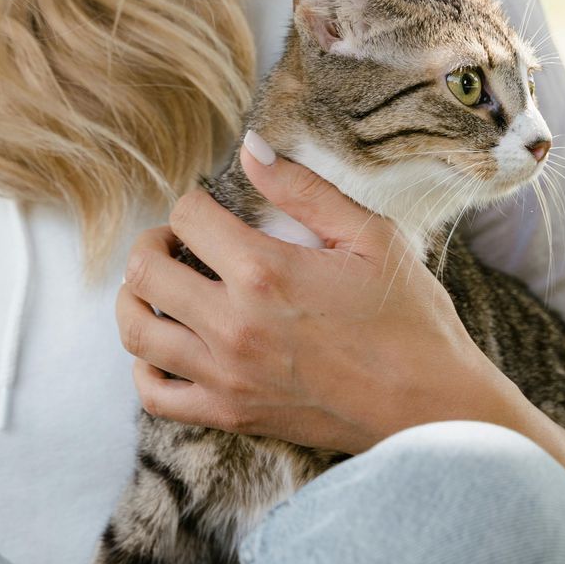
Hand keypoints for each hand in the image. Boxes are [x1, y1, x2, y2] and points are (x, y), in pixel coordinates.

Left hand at [116, 136, 517, 453]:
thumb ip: (304, 190)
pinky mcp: (231, 414)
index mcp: (267, 272)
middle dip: (151, 244)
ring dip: (134, 300)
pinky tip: (169, 345)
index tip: (210, 210)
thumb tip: (249, 149)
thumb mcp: (371, 239)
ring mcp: (226, 375)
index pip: (188, 217)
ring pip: (136, 333)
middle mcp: (234, 324)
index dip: (194, 203)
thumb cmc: (411, 321)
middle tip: (176, 242)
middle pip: (144, 272)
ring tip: (159, 287)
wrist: (430, 407)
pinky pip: (155, 395)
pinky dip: (145, 368)